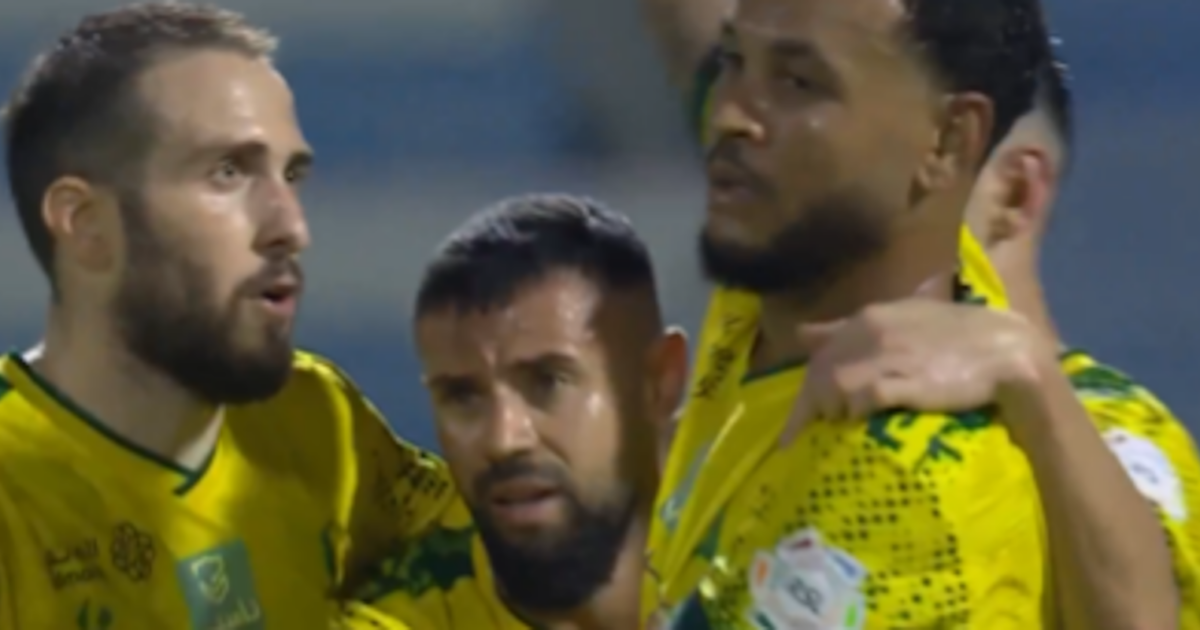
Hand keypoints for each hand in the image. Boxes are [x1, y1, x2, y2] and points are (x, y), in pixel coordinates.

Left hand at [781, 299, 1051, 445]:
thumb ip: (849, 328)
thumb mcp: (899, 319)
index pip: (818, 352)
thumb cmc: (955, 338)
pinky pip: (863, 397)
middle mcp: (872, 334)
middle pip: (820, 373)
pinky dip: (853, 411)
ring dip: (829, 410)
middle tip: (804, 436)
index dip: (803, 389)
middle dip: (808, 408)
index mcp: (869, 318)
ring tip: (835, 430)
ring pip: (835, 385)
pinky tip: (856, 423)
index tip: (792, 423)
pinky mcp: (906, 381)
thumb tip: (802, 335)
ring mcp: (888, 357)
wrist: (1007, 352)